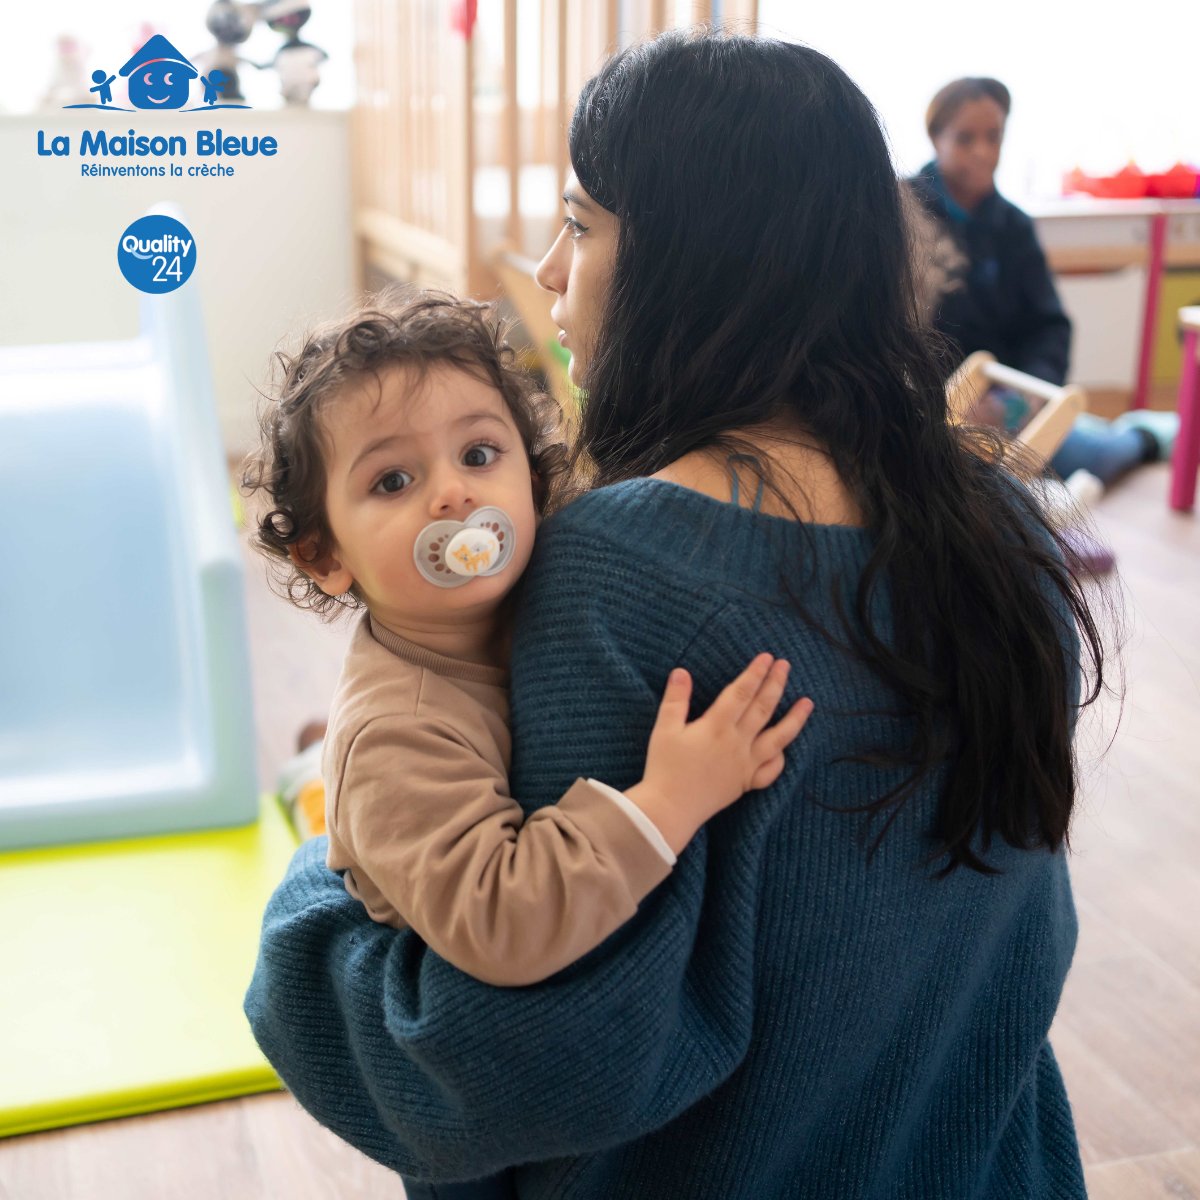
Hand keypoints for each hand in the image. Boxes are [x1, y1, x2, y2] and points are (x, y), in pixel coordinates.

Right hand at [625, 654, 813, 854]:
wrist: (671, 809)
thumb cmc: (664, 768)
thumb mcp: (664, 729)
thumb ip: (675, 699)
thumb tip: (682, 672)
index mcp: (716, 726)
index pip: (741, 693)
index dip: (755, 673)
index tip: (767, 657)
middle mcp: (737, 743)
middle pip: (762, 709)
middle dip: (775, 684)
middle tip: (785, 665)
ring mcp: (745, 764)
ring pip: (777, 739)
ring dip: (794, 719)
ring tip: (808, 702)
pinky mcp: (745, 783)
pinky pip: (770, 770)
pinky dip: (780, 758)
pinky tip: (785, 748)